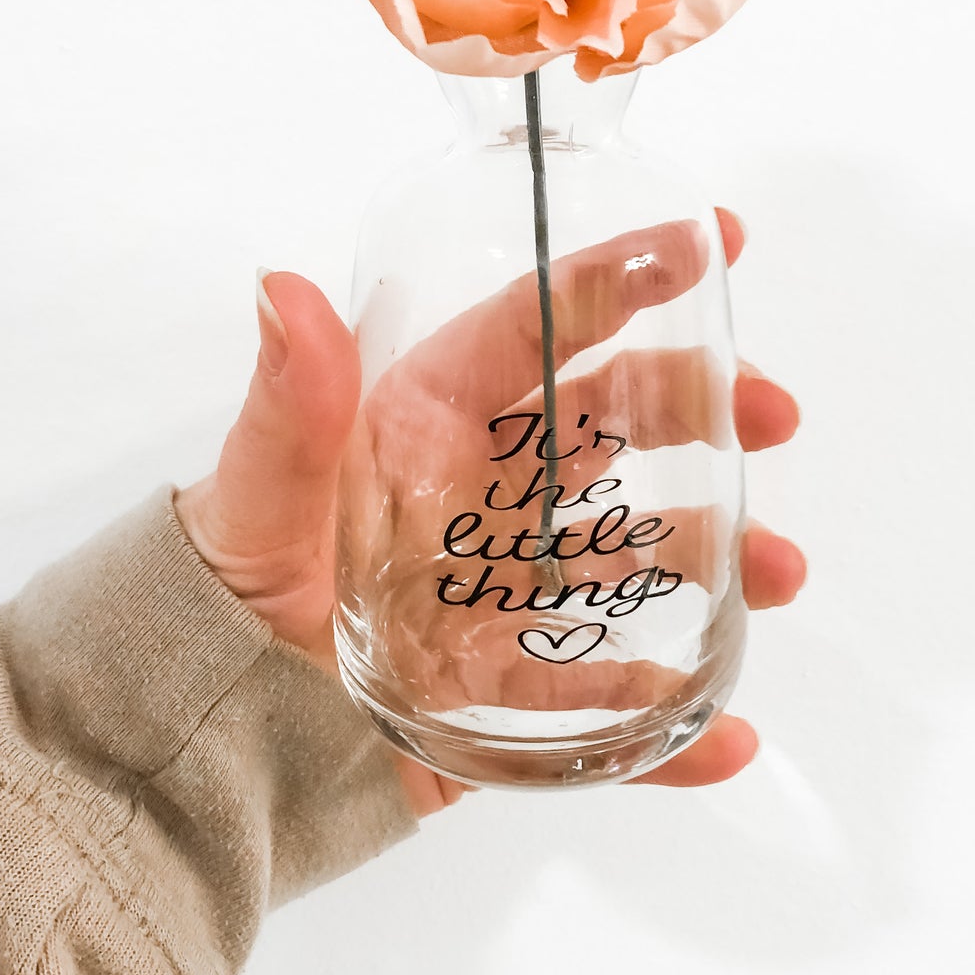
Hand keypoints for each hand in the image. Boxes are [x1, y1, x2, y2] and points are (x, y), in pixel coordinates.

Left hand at [175, 209, 804, 815]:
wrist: (198, 729)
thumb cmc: (223, 586)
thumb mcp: (254, 490)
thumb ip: (287, 403)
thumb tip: (282, 285)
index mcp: (429, 424)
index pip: (536, 330)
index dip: (617, 279)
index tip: (709, 240)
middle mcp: (482, 494)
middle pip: (608, 429)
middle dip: (697, 409)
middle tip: (771, 411)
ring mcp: (504, 592)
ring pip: (627, 560)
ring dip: (713, 558)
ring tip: (776, 574)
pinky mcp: (503, 691)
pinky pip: (597, 701)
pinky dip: (666, 724)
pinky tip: (726, 734)